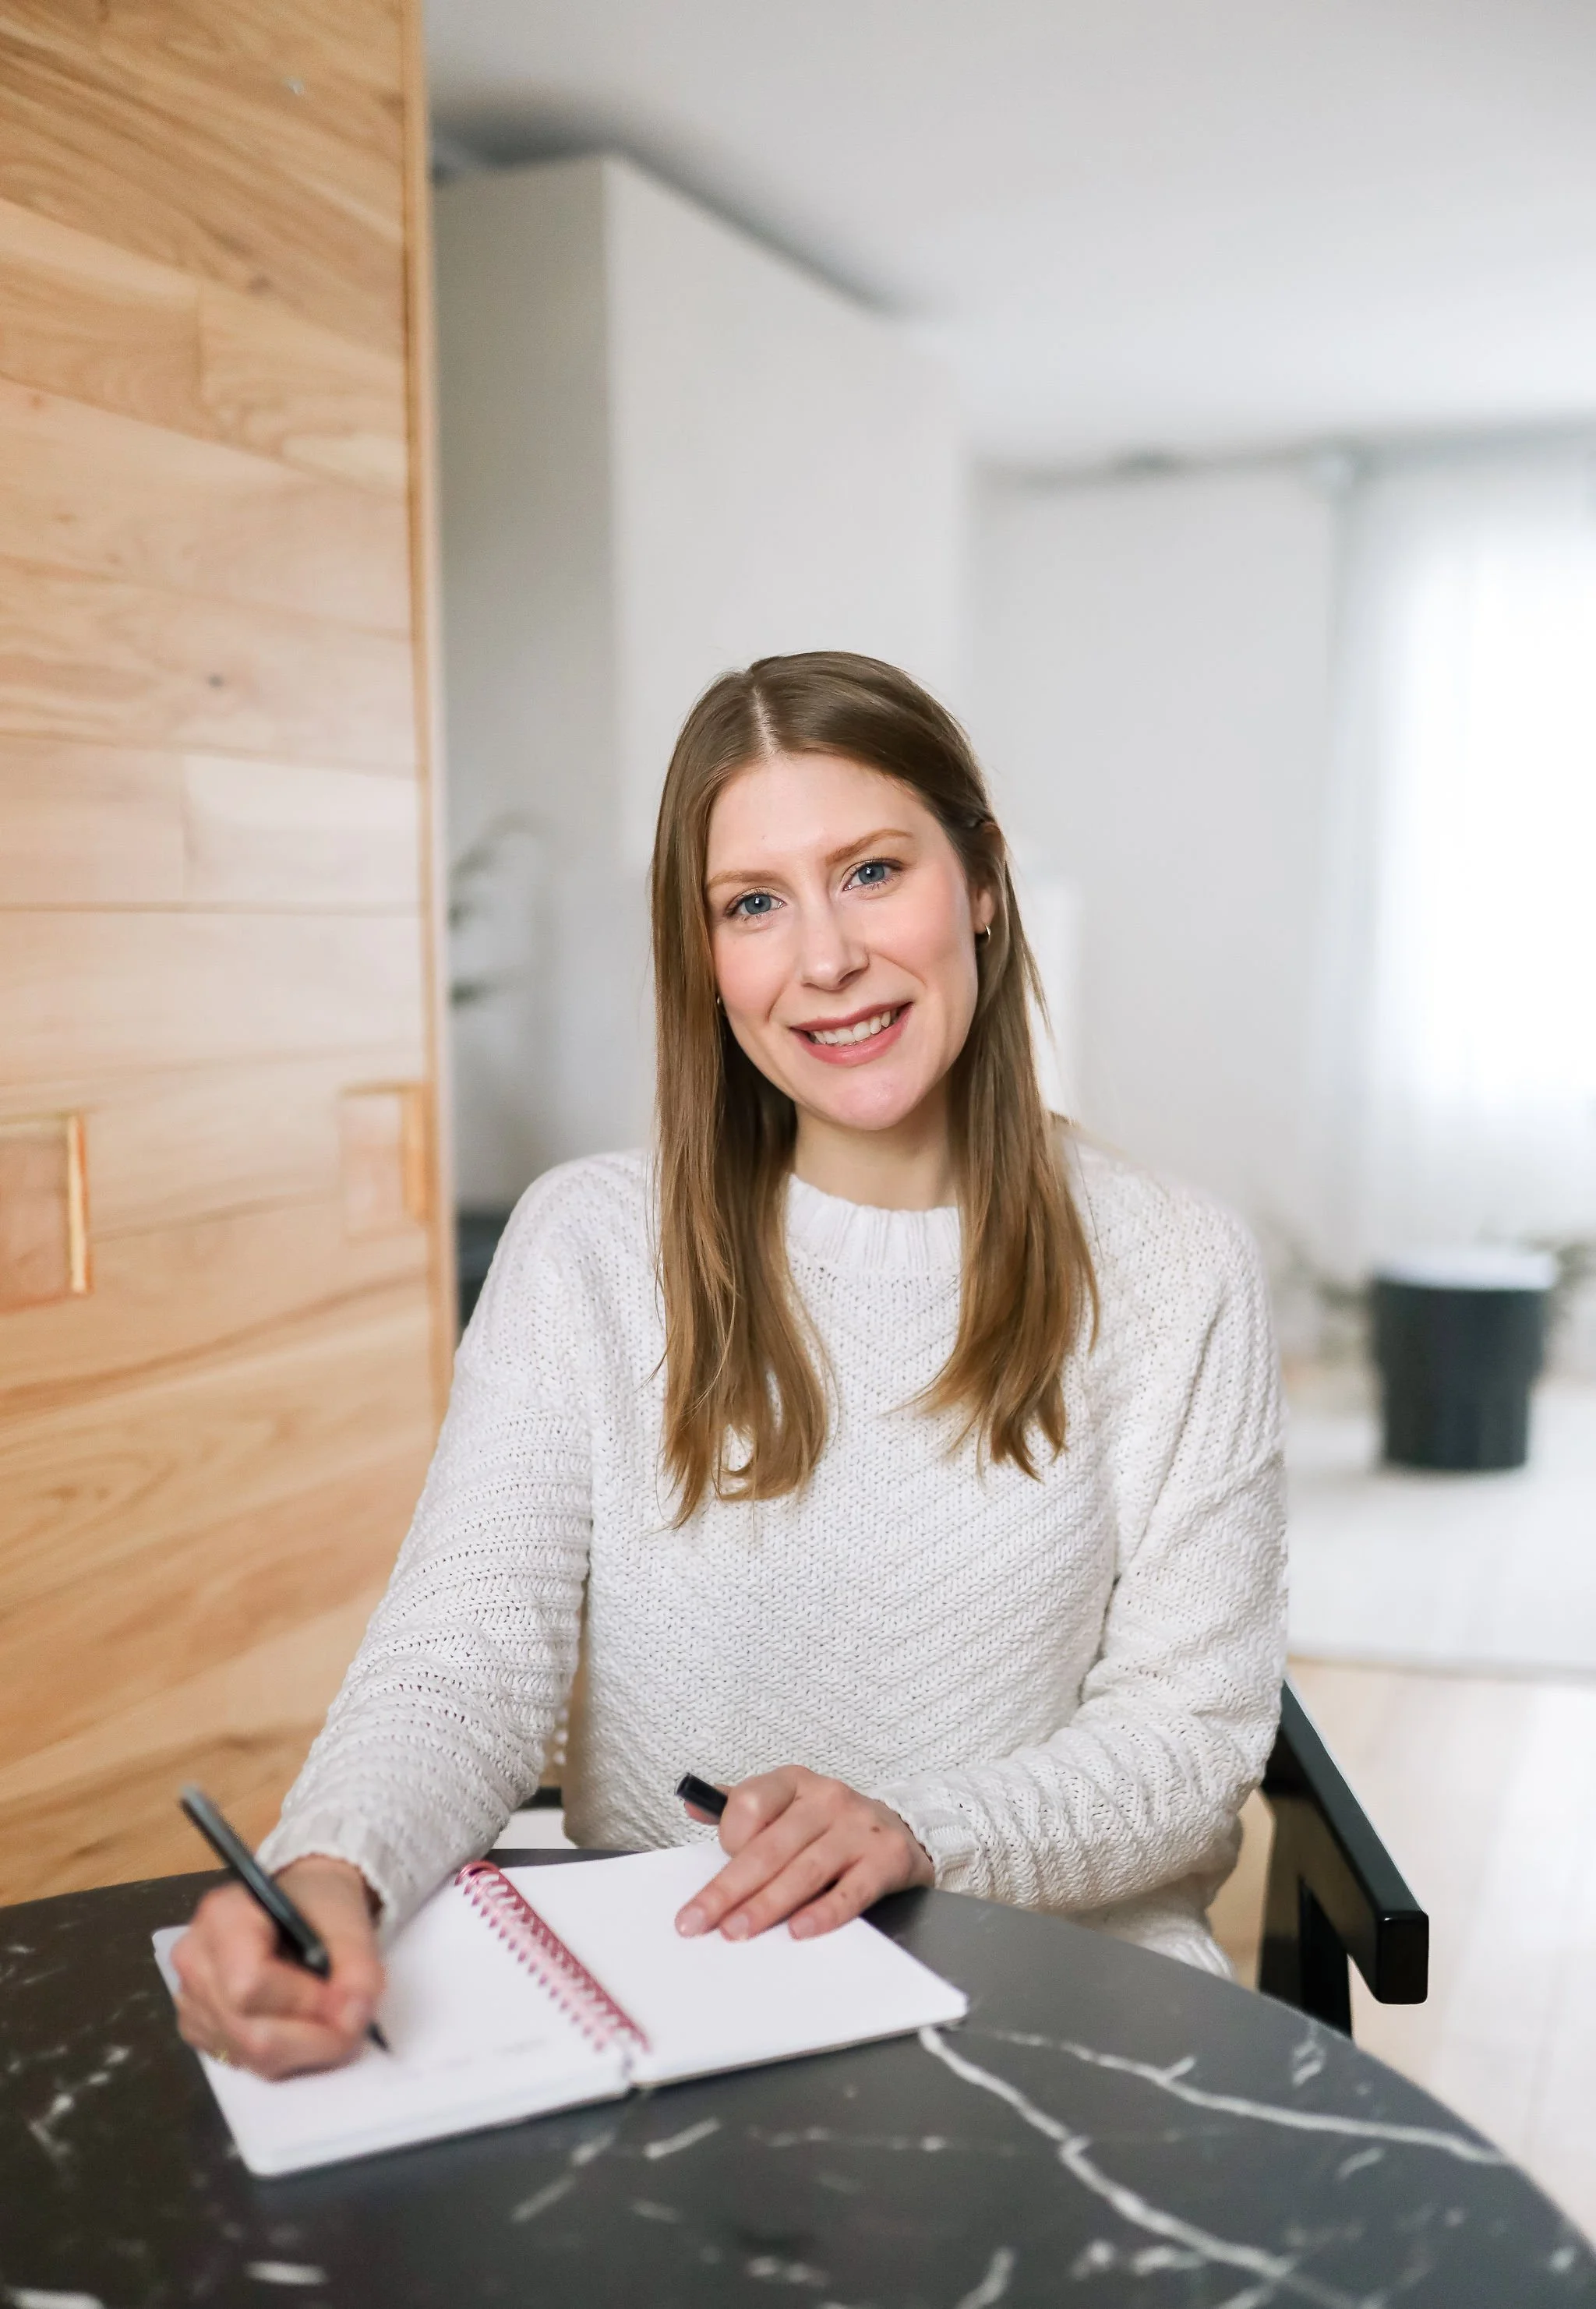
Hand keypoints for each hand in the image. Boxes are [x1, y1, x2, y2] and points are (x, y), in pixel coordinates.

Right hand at [171, 1855, 383, 2079]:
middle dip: (311, 2038)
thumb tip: (351, 2019)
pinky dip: (284, 2055)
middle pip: (248, 2033)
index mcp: (221, 1916)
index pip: (250, 1983)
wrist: (299, 1903)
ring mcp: (190, 1999)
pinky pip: (245, 2063)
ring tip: (327, 2017)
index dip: (304, 2003)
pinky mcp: (198, 2030)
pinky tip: (299, 2023)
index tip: (347, 2002)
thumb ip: (358, 1969)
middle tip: (350, 2021)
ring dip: (302, 2049)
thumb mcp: (349, 1921)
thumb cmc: (318, 1904)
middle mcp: (194, 1960)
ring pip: (249, 2056)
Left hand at [675, 1767, 932, 1942]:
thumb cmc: (830, 1826)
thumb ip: (742, 1808)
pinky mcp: (886, 1859)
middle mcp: (827, 1798)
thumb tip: (693, 1806)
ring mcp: (858, 1828)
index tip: (712, 1872)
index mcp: (794, 1782)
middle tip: (699, 1921)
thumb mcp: (788, 1805)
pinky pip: (852, 1891)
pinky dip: (824, 1913)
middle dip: (729, 1888)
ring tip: (737, 1931)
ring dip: (767, 1905)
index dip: (727, 1838)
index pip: (749, 1803)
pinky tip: (800, 1931)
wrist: (903, 1832)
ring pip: (805, 1870)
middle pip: (769, 1846)